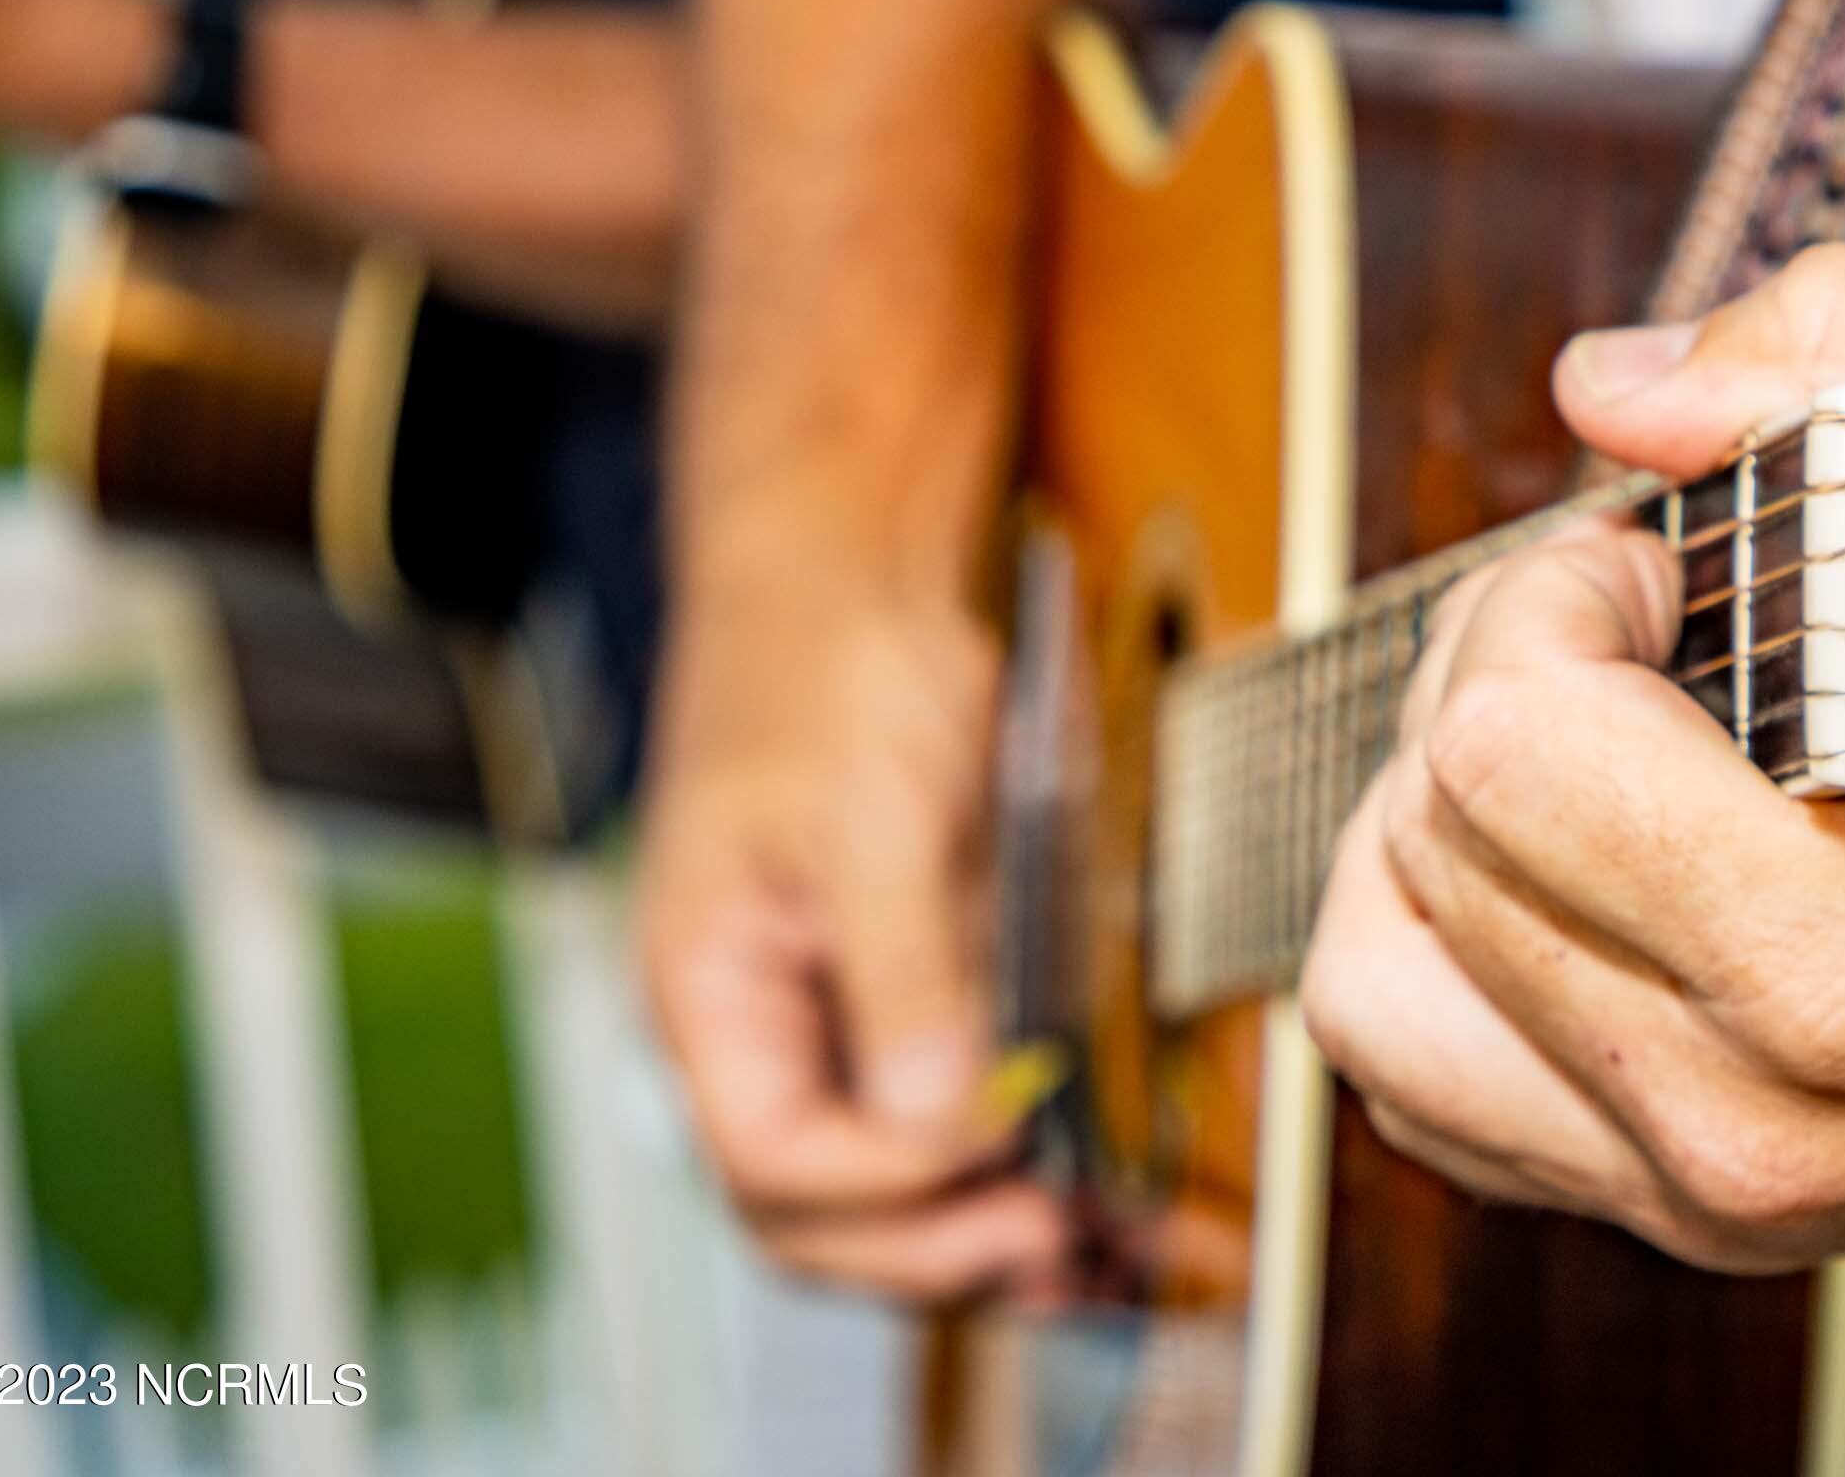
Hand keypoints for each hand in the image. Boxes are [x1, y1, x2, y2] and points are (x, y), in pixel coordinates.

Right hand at [637, 601, 1069, 1298]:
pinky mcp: (914, 1016)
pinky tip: (1122, 1198)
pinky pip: (962, 1129)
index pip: (778, 1163)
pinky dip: (1037, 1172)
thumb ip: (904, 973)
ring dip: (1012, 1242)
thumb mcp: (868, 815)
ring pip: (903, 1197)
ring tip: (1134, 1259)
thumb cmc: (825, 673)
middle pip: (832, 1220)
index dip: (896, 1188)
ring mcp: (839, 1035)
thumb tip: (945, 1119)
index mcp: (710, 1000)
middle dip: (953, 1254)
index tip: (1012, 1151)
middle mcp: (765, 1041)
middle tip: (1078, 1249)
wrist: (849, 584)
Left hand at [1302, 248, 1844, 1270]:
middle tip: (1650, 627)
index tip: (1670, 560)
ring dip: (1441, 823)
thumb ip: (1820, 372)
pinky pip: (1436, 1086)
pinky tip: (1577, 862)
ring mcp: (1725, 1197)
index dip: (1560, 592)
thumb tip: (1607, 384)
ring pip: (1377, 985)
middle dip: (1505, 676)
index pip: (1498, 744)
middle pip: (1425, 840)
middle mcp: (1761, 1126)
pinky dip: (1456, 953)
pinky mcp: (1710, 1223)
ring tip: (1586, 742)